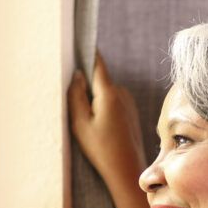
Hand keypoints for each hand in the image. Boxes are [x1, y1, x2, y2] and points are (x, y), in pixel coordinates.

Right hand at [68, 53, 146, 185]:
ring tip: (89, 125)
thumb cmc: (101, 149)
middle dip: (86, 86)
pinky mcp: (131, 112)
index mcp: (109, 93)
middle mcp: (122, 93)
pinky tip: (101, 129)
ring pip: (105, 93)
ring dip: (95, 101)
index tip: (78, 36)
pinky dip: (103, 109)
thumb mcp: (80, 123)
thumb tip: (78, 74)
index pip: (97, 63)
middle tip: (76, 107)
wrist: (127, 170)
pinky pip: (112, 103)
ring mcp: (129, 102)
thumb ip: (76, 95)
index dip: (87, 51)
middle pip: (98, 80)